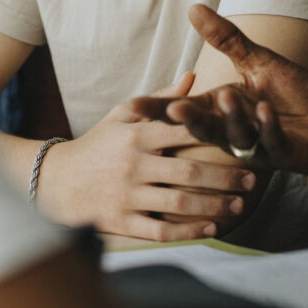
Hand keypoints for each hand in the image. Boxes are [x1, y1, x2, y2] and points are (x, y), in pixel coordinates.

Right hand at [36, 73, 255, 239]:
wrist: (54, 181)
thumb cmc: (97, 143)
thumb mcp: (123, 114)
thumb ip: (160, 99)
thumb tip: (193, 77)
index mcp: (137, 134)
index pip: (183, 131)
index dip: (216, 134)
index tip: (244, 136)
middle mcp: (133, 165)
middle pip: (189, 171)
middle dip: (225, 176)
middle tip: (253, 178)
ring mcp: (127, 196)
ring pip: (179, 203)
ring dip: (214, 205)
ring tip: (241, 205)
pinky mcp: (120, 223)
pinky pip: (160, 230)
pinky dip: (188, 231)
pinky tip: (211, 229)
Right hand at [131, 5, 307, 183]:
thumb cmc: (290, 95)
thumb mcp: (257, 61)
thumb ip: (226, 39)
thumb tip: (193, 7)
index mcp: (223, 109)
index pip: (187, 108)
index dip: (161, 110)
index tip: (133, 108)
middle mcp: (235, 131)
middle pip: (205, 128)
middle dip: (189, 120)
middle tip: (174, 109)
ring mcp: (259, 146)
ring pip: (238, 136)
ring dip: (232, 118)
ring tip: (226, 96)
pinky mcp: (285, 153)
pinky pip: (274, 142)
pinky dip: (269, 127)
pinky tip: (266, 110)